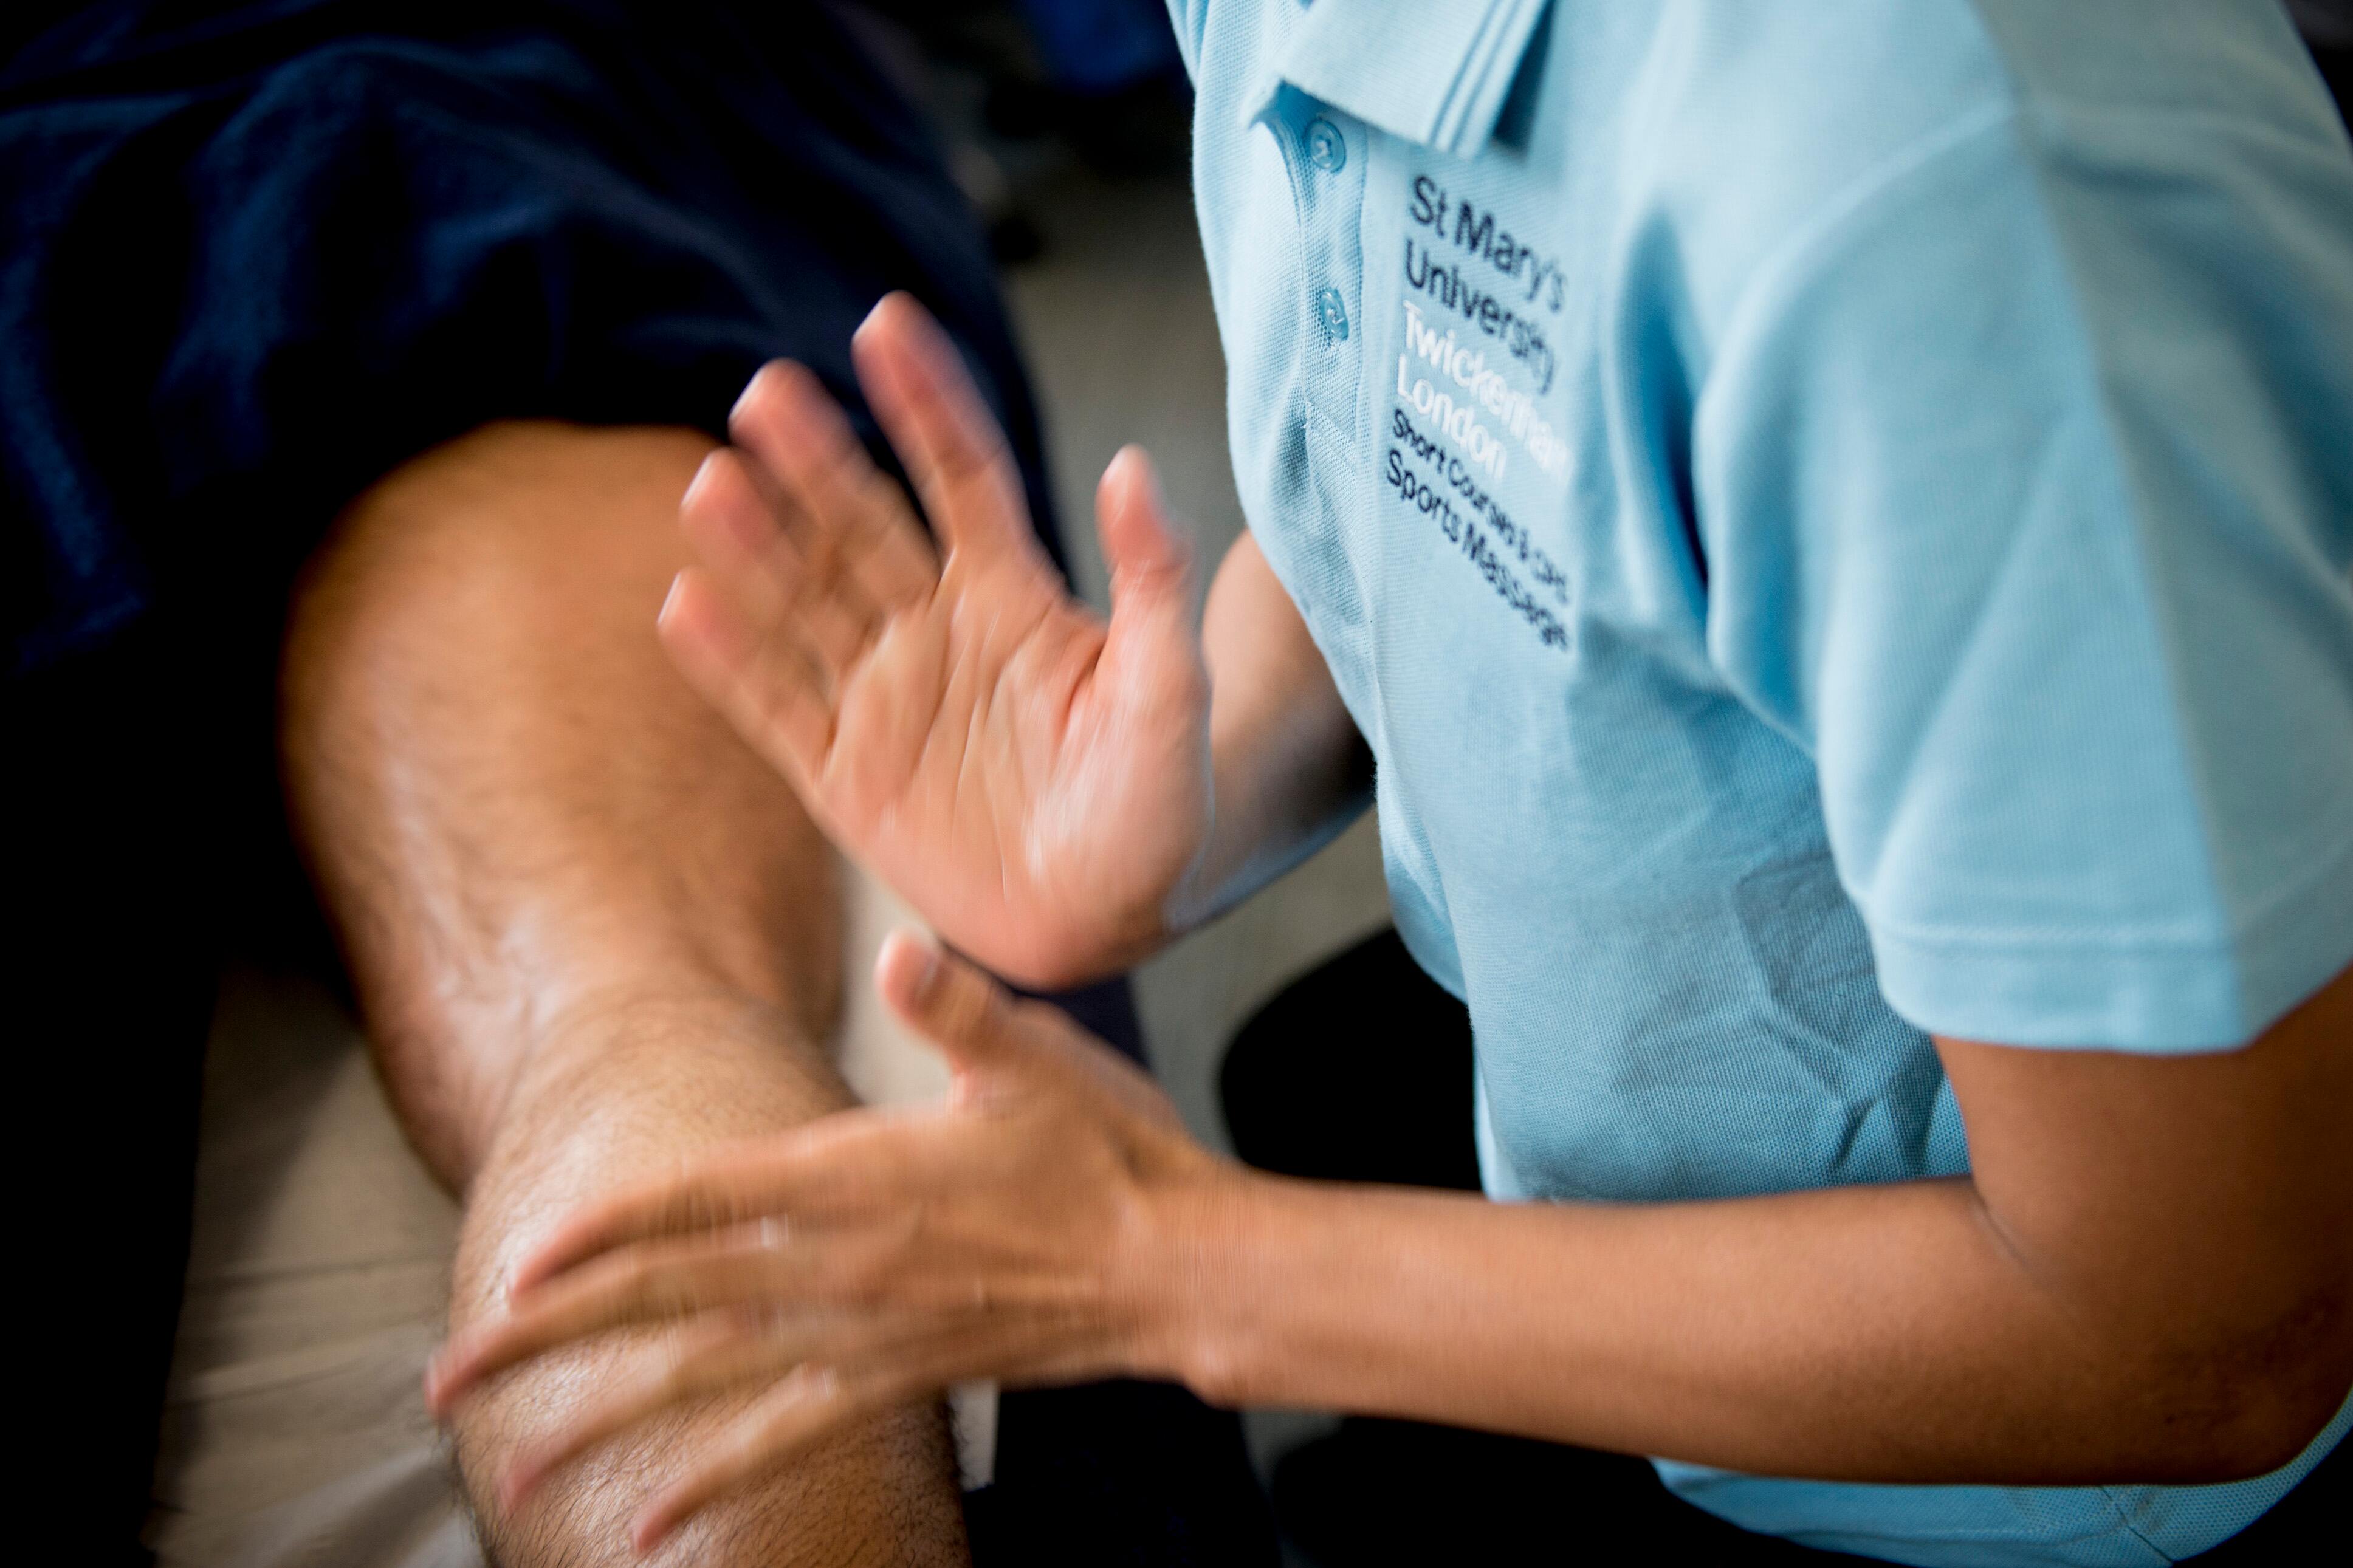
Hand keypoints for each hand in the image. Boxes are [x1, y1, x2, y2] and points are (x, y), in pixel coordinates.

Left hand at [423, 931, 1234, 1552]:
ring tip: (507, 1460)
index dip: (607, 1228)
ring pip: (707, 1380)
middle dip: (550, 1332)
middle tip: (448, 1371)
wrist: (1175, 1269)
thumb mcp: (1036, 1059)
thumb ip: (959, 1010)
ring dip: (601, 1416)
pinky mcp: (897, 1378)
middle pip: (671, 1298)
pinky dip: (713, 1484)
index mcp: (858, 1174)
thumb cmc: (1109, 1152)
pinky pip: (787, 1440)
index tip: (522, 1261)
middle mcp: (842, 1263)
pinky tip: (649, 1532)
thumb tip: (906, 950)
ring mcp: (864, 1332)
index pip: (704, 1196)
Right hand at [659, 295, 1211, 986]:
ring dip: (757, 545)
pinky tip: (685, 604)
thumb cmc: (1159, 801)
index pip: (962, 474)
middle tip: (765, 389)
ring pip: (805, 603)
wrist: (1114, 917)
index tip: (885, 322)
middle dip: (814, 458)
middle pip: (861, 525)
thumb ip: (1151, 582)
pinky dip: (731, 663)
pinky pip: (776, 709)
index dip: (925, 400)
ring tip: (711, 482)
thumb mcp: (1173, 690)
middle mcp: (934, 631)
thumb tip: (1131, 465)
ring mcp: (882, 700)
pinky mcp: (843, 777)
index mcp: (1012, 597)